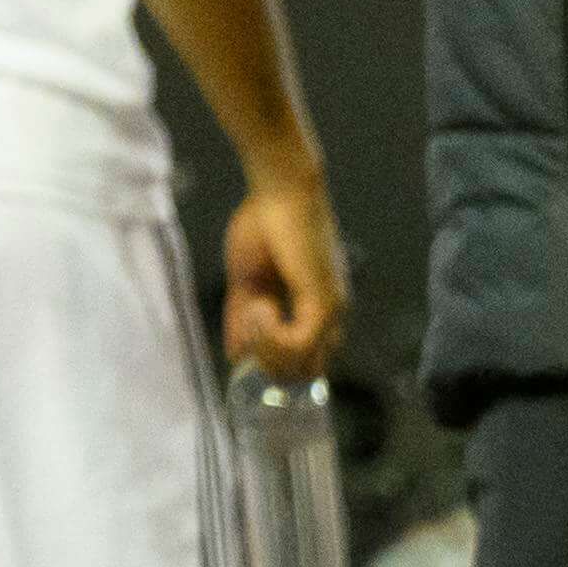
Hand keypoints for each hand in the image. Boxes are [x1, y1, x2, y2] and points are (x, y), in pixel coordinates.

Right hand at [220, 166, 345, 377]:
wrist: (280, 190)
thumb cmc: (264, 225)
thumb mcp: (247, 282)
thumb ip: (243, 319)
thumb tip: (236, 356)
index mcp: (314, 312)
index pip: (298, 364)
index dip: (266, 359)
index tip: (242, 334)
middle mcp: (330, 318)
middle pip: (302, 376)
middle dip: (265, 363)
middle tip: (247, 323)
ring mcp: (331, 313)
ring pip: (302, 370)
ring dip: (265, 349)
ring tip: (253, 311)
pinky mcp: (325, 303)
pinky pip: (296, 346)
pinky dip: (269, 335)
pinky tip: (260, 306)